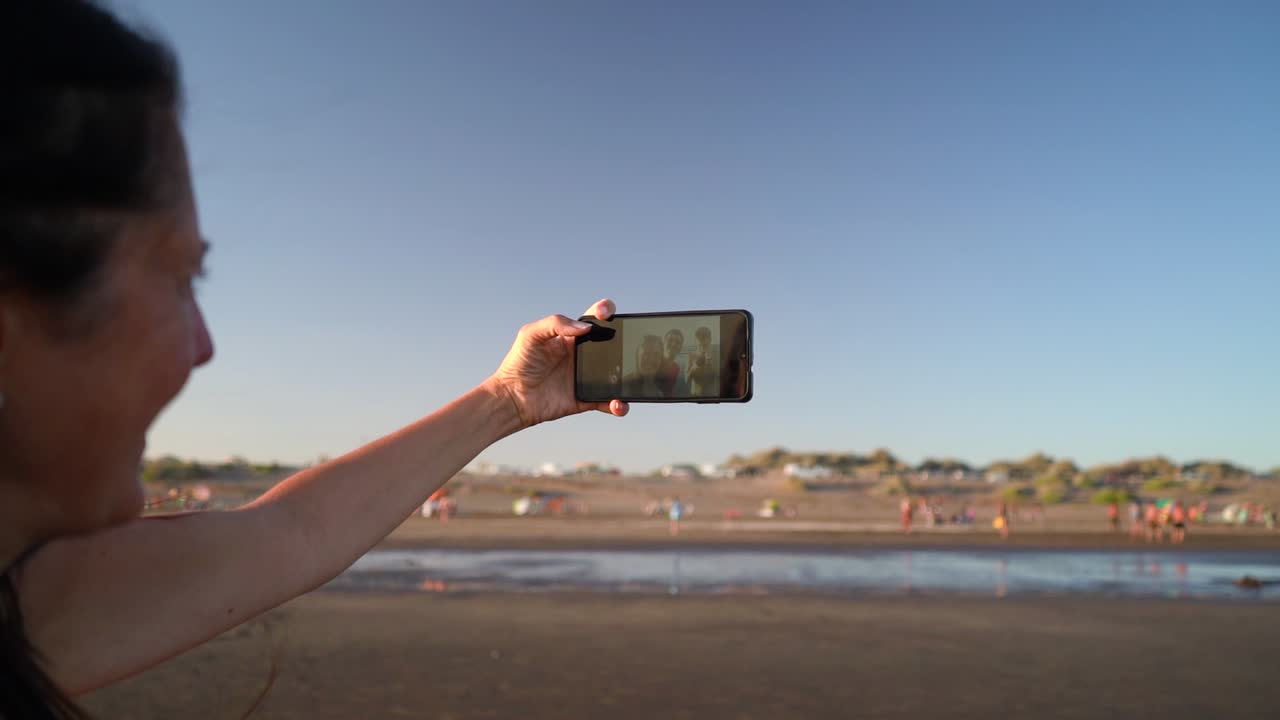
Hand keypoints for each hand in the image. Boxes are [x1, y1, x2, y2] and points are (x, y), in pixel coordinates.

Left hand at [485, 298, 629, 428]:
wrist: (511, 398)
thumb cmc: (518, 363)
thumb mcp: (531, 334)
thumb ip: (556, 324)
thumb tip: (586, 327)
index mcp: (570, 337)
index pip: (593, 320)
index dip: (604, 312)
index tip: (606, 313)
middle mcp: (581, 356)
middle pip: (611, 344)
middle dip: (623, 341)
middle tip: (626, 343)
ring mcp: (584, 377)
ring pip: (615, 374)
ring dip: (626, 375)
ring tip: (628, 378)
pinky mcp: (585, 399)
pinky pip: (607, 401)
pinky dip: (618, 404)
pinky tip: (617, 403)